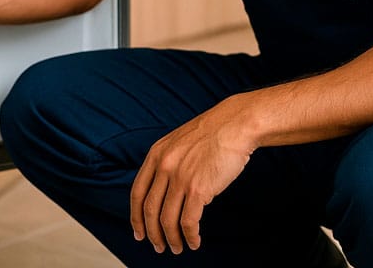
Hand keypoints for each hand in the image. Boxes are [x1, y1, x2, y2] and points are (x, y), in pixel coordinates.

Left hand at [130, 97, 255, 254]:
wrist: (236, 124)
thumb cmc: (214, 133)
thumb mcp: (179, 141)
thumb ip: (168, 162)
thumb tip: (166, 191)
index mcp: (156, 154)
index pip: (137, 193)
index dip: (136, 217)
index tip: (139, 232)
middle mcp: (164, 166)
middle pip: (149, 210)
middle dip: (152, 233)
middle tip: (158, 246)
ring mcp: (180, 178)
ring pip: (167, 220)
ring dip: (171, 239)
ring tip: (178, 247)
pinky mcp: (198, 189)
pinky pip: (188, 222)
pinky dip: (190, 236)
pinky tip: (194, 241)